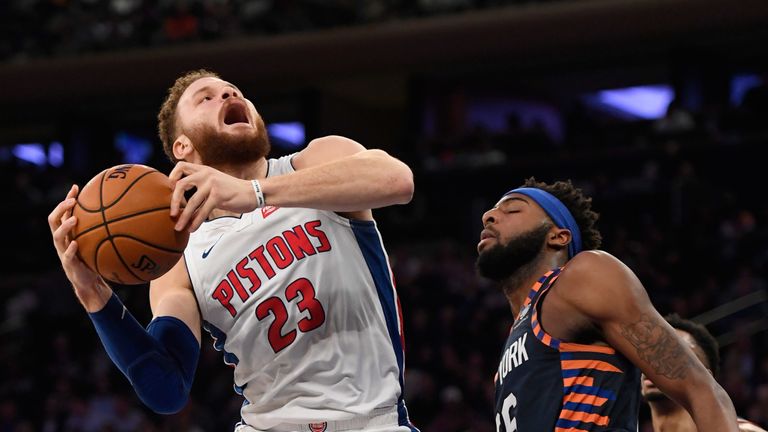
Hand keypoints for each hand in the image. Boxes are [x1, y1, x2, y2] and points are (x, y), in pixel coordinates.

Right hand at [48, 185, 111, 311]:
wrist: (89, 282)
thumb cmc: (95, 259)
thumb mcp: (99, 242)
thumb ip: (105, 230)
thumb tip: (127, 214)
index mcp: (68, 233)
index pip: (63, 212)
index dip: (67, 199)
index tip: (76, 187)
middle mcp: (62, 240)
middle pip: (53, 220)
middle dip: (61, 208)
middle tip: (72, 201)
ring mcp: (62, 252)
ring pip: (57, 236)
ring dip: (65, 226)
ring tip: (74, 219)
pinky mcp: (68, 265)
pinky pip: (67, 256)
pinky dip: (70, 249)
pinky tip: (75, 244)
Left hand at [169, 162, 255, 232]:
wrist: (252, 192)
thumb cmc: (233, 190)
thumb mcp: (216, 181)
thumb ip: (202, 185)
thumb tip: (184, 202)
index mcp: (204, 169)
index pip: (181, 166)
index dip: (172, 176)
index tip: (170, 190)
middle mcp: (206, 174)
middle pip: (181, 184)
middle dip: (174, 201)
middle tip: (172, 213)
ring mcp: (212, 184)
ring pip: (191, 202)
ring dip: (184, 217)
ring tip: (179, 227)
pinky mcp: (218, 196)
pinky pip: (203, 211)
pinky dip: (196, 222)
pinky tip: (193, 229)